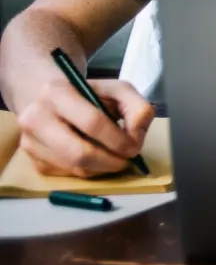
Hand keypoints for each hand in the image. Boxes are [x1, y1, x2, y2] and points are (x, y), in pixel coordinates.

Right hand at [15, 78, 152, 177]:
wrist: (49, 99)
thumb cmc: (88, 95)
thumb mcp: (118, 90)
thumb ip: (137, 108)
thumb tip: (136, 137)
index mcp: (57, 93)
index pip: (92, 123)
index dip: (118, 140)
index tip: (134, 148)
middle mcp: (36, 118)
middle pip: (79, 153)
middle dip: (110, 161)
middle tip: (126, 160)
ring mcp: (30, 141)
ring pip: (74, 168)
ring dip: (102, 168)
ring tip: (113, 157)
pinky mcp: (32, 160)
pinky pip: (67, 174)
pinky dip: (88, 170)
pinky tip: (95, 158)